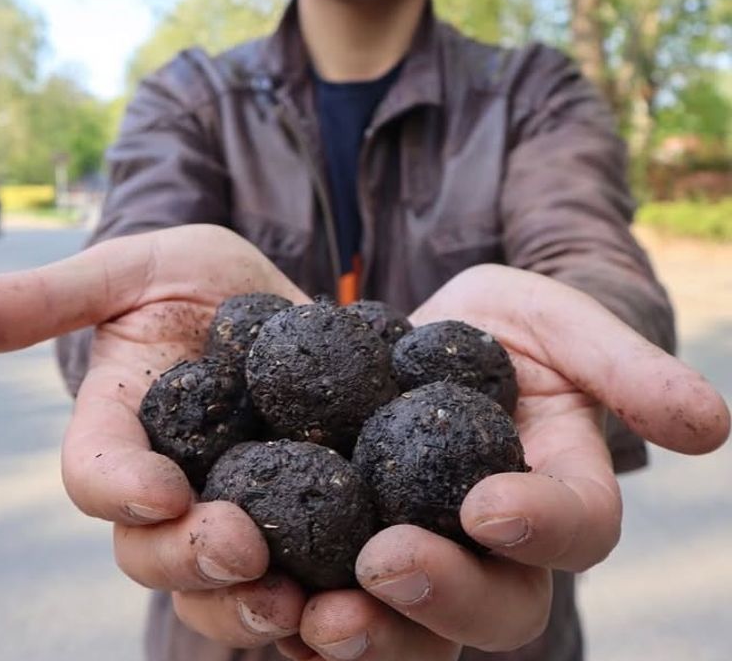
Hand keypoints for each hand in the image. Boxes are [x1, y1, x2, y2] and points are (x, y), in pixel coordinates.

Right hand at [0, 224, 312, 647]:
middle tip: (244, 550)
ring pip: (228, 588)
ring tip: (304, 605)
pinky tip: (360, 606)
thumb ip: (52, 297)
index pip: (96, 475)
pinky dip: (325, 601)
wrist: (272, 303)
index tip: (160, 488)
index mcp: (123, 434)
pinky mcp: (301, 517)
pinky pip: (305, 578)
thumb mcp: (132, 271)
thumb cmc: (193, 277)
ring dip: (257, 606)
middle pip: (158, 553)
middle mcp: (171, 488)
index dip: (118, 488)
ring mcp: (236, 508)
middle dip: (194, 562)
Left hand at [275, 264, 728, 660]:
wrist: (415, 336)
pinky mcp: (355, 550)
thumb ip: (622, 367)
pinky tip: (265, 598)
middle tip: (386, 563)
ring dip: (370, 631)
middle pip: (495, 605)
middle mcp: (496, 547)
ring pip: (413, 629)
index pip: (576, 529)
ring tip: (313, 615)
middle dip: (444, 593)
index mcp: (554, 491)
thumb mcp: (557, 323)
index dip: (543, 525)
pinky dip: (304, 612)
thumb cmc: (498, 324)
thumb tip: (713, 426)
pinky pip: (339, 603)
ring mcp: (426, 555)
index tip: (490, 504)